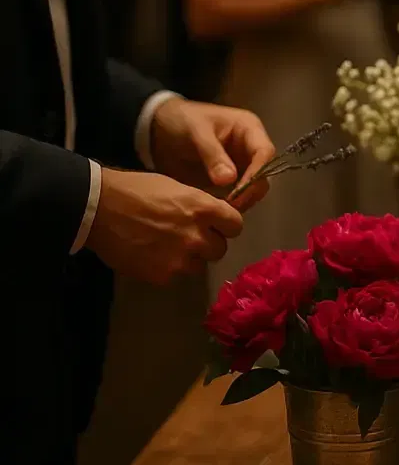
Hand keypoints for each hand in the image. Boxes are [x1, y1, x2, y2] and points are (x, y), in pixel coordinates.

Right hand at [86, 168, 243, 284]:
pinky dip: (164, 268)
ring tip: (164, 247)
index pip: (236, 226)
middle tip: (187, 237)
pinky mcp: (162, 275)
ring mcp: (180, 258)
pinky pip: (174, 276)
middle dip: (207, 244)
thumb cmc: (134, 190)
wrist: (96, 208)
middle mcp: (197, 235)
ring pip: (198, 265)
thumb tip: (213, 218)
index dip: (226, 226)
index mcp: (203, 208)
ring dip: (188, 258)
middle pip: (220, 249)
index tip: (216, 226)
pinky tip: (148, 255)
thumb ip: (199, 206)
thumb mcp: (175, 188)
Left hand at [151, 98, 275, 209]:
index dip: (257, 172)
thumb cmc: (181, 121)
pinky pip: (238, 193)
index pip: (264, 152)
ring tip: (224, 209)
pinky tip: (218, 208)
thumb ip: (212, 154)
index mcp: (249, 129)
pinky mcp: (231, 178)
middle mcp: (250, 148)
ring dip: (243, 199)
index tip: (241, 190)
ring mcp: (242, 164)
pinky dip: (232, 202)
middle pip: (263, 173)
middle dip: (251, 190)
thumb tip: (229, 180)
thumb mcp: (196, 131)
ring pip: (254, 187)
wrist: (158, 128)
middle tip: (232, 205)